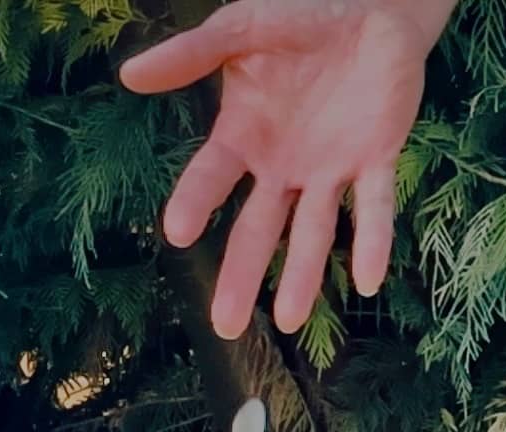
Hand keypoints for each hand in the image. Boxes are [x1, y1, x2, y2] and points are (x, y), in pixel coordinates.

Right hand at [120, 0, 448, 338]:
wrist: (373, 9)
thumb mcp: (241, 30)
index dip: (195, 203)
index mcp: (245, 137)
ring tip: (290, 320)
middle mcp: (284, 166)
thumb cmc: (301, 19)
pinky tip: (367, 280)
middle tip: (226, 325)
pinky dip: (371, 240)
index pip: (212, 178)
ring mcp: (330, 169)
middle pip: (258, 230)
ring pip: (313, 232)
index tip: (178, 234)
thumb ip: (191, 55)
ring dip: (302, 275)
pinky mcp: (376, 160)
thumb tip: (128, 74)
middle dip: (242, 276)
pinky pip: (374, 207)